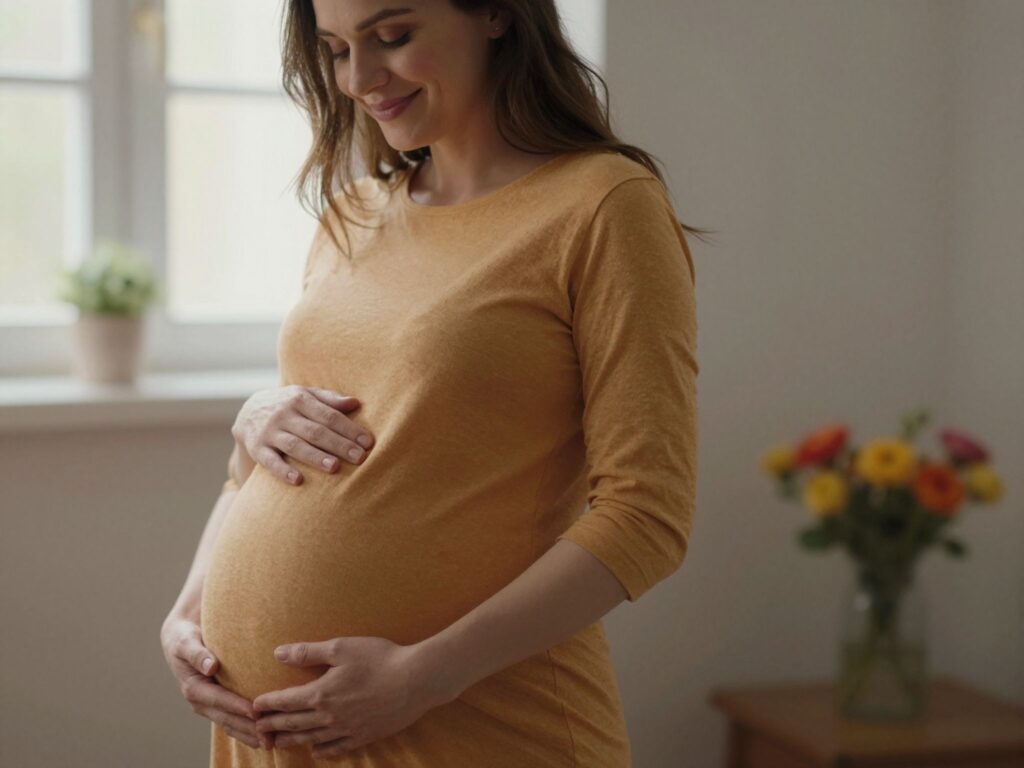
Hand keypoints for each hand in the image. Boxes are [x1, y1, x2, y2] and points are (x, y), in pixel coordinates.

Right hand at [160, 615, 272, 749]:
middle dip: (248, 728)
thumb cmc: (185, 638)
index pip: (219, 700)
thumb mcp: (185, 642)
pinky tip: (265, 735)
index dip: (237, 707)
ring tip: (271, 741)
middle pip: (227, 719)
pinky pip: (234, 721)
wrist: (180, 639)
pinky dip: (248, 730)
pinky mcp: (219, 705)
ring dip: (250, 735)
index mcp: (194, 688)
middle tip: (270, 735)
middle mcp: (201, 702)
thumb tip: (210, 666)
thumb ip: (197, 654)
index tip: (256, 712)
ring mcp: (210, 706)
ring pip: (231, 725)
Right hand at [232, 385, 374, 484]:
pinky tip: (298, 480)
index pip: (329, 415)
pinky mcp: (257, 449)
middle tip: (359, 457)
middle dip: (339, 445)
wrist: (248, 412)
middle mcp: (284, 414)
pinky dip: (283, 471)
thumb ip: (330, 399)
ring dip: (315, 457)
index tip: (368, 442)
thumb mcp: (306, 395)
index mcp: (300, 399)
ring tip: (334, 467)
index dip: (349, 429)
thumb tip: (355, 403)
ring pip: (295, 446)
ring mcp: (269, 432)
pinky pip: (270, 461)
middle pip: (315, 431)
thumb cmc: (289, 405)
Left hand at [252, 637, 450, 757]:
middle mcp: (329, 716)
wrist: (415, 680)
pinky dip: (322, 751)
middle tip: (257, 729)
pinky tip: (316, 751)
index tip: (254, 706)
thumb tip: (278, 653)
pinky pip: (337, 748)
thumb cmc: (380, 658)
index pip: (286, 701)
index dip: (268, 704)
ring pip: (311, 739)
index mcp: (321, 693)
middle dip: (273, 726)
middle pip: (294, 723)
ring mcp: (347, 729)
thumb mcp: (341, 647)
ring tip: (278, 743)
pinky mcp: (364, 735)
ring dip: (292, 741)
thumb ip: (307, 652)